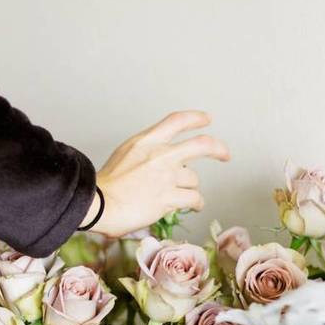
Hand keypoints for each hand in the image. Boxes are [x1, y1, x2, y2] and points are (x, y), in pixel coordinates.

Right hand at [83, 111, 229, 236]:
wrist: (99, 204)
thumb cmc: (105, 185)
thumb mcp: (123, 155)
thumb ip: (144, 153)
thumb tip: (160, 162)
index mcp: (146, 141)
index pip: (177, 121)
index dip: (195, 118)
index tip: (206, 120)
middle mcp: (160, 155)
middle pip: (201, 145)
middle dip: (218, 149)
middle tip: (225, 154)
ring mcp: (166, 177)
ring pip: (193, 179)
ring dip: (192, 188)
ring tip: (188, 196)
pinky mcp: (169, 198)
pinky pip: (193, 199)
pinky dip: (196, 203)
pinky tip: (194, 206)